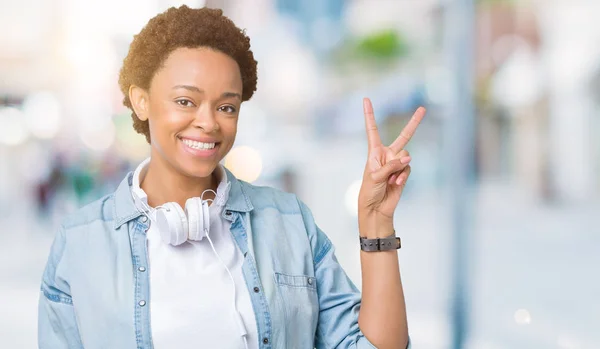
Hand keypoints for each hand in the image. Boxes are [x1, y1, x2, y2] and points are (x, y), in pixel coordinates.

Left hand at [357, 98, 424, 235]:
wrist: (376, 208)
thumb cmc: (369, 191)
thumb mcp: (376, 176)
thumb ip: (392, 165)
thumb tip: (408, 158)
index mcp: (374, 151)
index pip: (372, 129)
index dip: (370, 115)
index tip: (366, 99)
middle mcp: (387, 154)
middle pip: (404, 136)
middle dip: (414, 123)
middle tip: (423, 109)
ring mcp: (397, 163)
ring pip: (406, 157)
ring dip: (398, 169)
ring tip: (390, 179)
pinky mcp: (404, 173)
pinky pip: (408, 169)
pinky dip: (402, 176)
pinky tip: (396, 184)